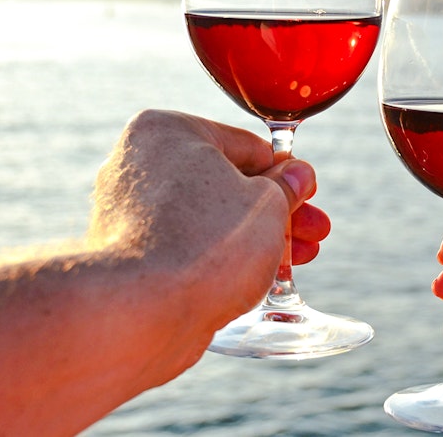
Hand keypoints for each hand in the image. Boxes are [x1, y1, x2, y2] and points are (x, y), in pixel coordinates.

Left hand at [87, 110, 327, 349]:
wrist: (139, 312)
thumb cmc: (205, 244)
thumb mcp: (267, 206)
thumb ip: (285, 188)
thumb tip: (298, 176)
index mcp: (167, 130)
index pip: (243, 144)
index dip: (285, 172)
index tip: (308, 193)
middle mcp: (139, 164)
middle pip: (226, 183)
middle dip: (276, 211)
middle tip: (314, 231)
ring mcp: (129, 212)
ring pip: (209, 218)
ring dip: (256, 236)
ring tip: (298, 259)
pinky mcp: (128, 256)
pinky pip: (186, 247)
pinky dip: (221, 258)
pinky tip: (258, 276)